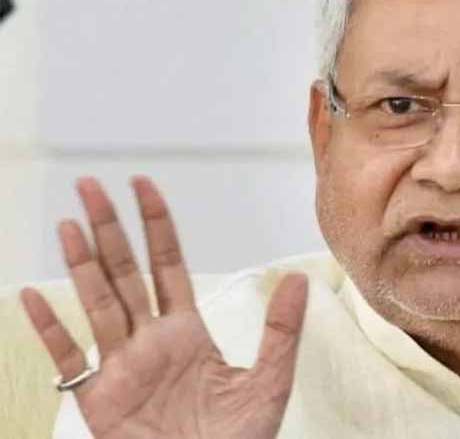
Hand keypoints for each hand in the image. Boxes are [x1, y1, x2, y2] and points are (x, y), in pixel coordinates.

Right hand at [20, 177, 308, 437]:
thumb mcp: (268, 380)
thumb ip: (281, 330)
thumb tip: (300, 279)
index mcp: (186, 331)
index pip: (167, 264)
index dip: (155, 224)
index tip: (142, 183)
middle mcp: (149, 340)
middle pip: (124, 272)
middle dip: (108, 228)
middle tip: (90, 184)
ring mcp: (121, 366)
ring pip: (98, 302)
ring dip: (82, 263)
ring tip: (69, 222)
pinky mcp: (98, 398)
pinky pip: (70, 358)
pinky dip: (51, 328)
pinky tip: (37, 295)